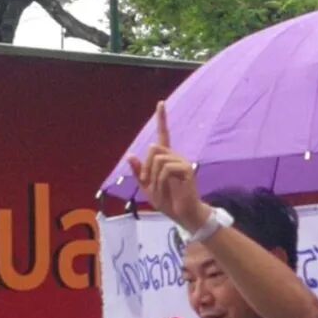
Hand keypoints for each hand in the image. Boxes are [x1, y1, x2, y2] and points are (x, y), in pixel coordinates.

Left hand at [128, 102, 211, 232]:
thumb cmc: (168, 201)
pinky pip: (165, 168)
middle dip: (146, 167)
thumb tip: (130, 155)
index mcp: (166, 159)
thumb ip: (139, 172)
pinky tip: (166, 189)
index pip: (163, 135)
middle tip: (148, 182)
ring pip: (158, 159)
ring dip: (153, 177)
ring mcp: (182, 162)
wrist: (183, 214)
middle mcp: (175, 156)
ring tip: (159, 189)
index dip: (161, 119)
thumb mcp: (148, 188)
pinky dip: (160, 180)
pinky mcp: (186, 169)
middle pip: (153, 149)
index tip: (160, 103)